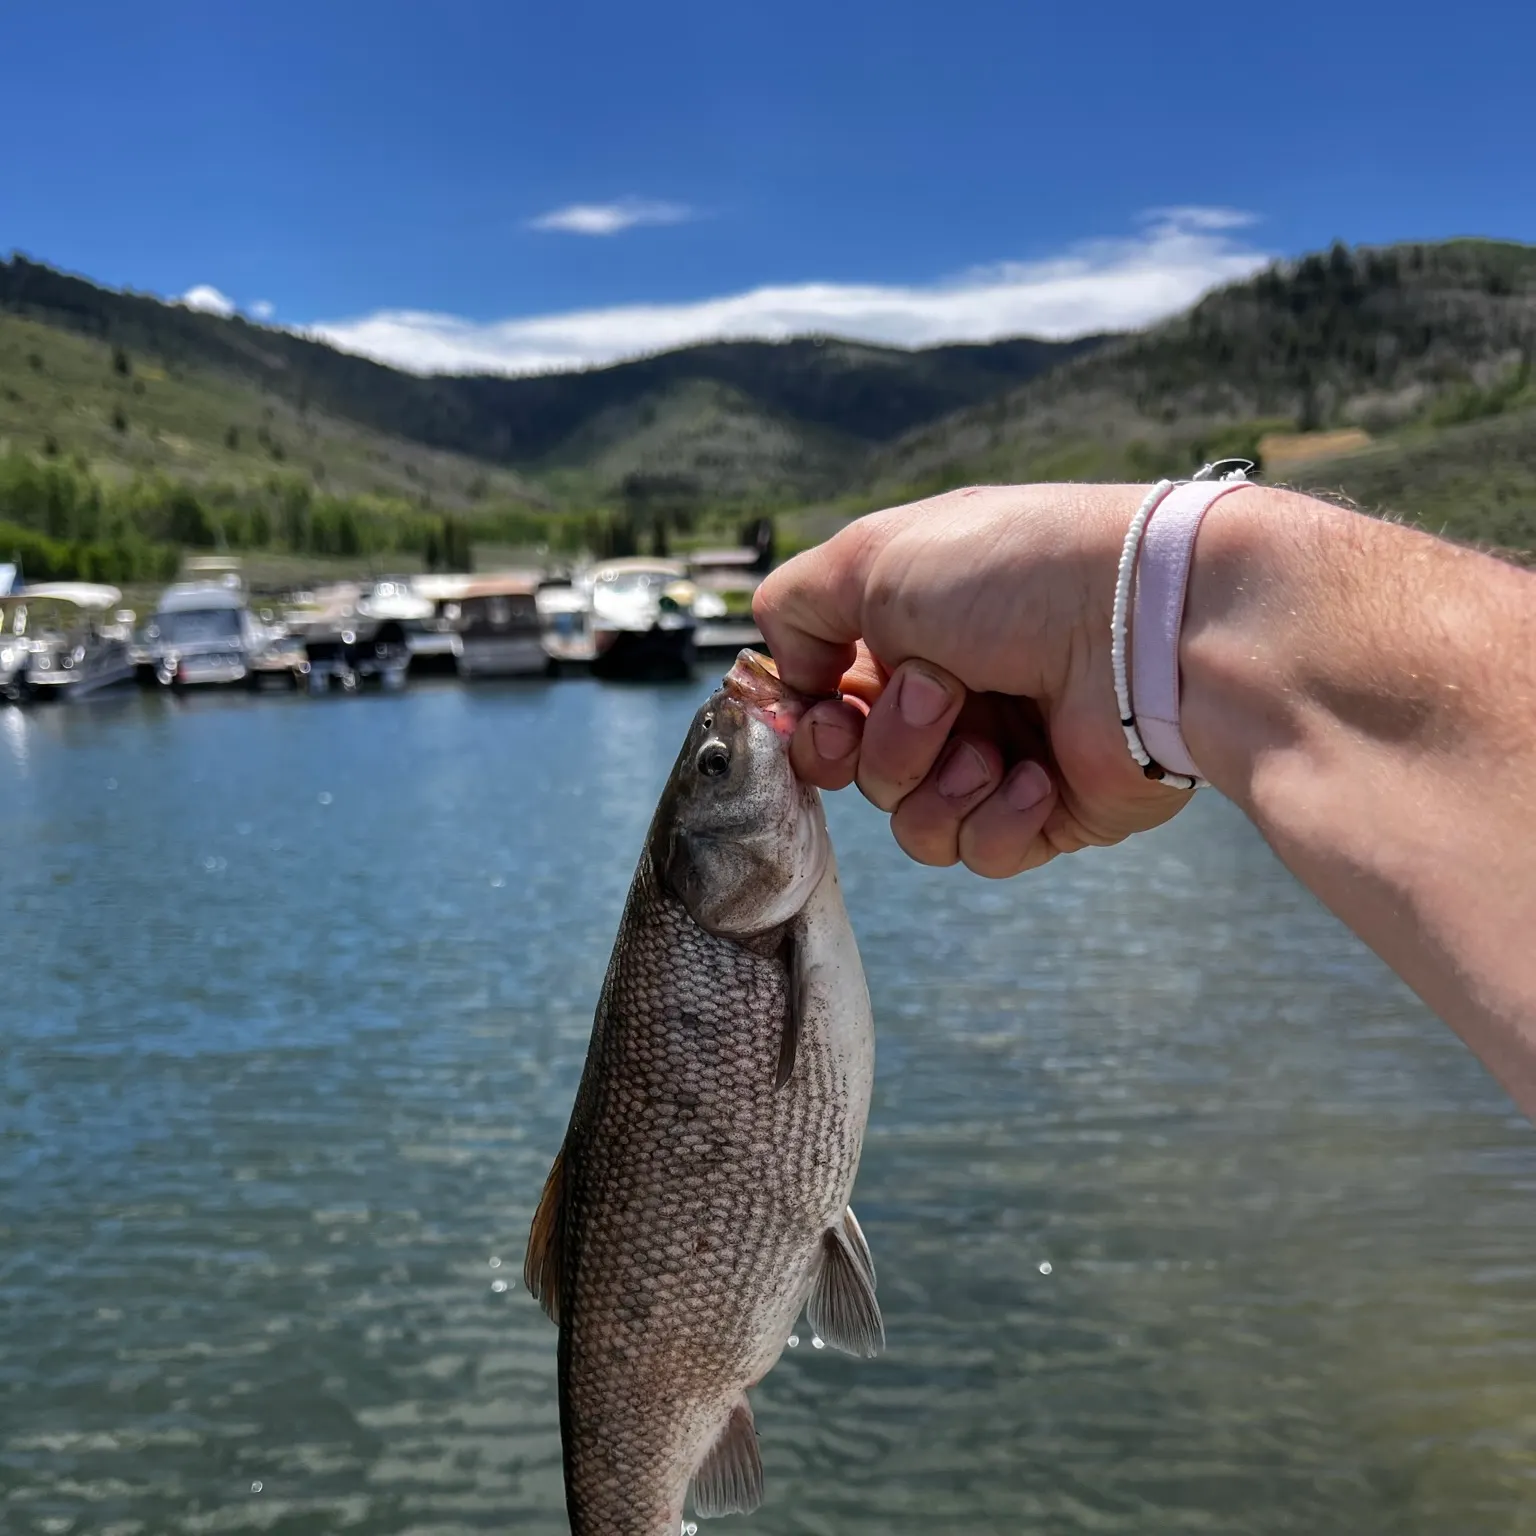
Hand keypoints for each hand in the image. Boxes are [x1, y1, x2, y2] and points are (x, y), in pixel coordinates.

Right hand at [752, 484, 1195, 877]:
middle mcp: (954, 695)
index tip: (822, 712)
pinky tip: (1037, 775)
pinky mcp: (1051, 812)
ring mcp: (1002, 755)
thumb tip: (791, 680)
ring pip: (913, 821)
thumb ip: (794, 609)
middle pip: (861, 770)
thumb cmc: (1008, 575)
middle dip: (882, 745)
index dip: (811, 724)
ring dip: (937, 782)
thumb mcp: (871, 557)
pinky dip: (998, 817)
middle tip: (934, 699)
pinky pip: (981, 852)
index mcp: (911, 633)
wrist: (1142, 625)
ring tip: (989, 741)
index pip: (825, 706)